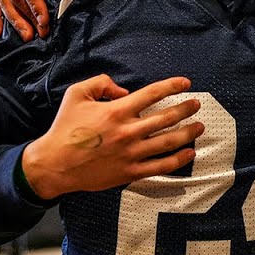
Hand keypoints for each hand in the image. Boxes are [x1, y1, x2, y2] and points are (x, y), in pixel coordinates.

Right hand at [22, 74, 203, 198]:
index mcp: (117, 111)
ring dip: (188, 133)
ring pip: (168, 142)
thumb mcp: (77, 94)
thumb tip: (123, 91)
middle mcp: (128, 132)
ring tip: (200, 126)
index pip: (152, 94)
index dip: (172, 86)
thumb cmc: (65, 128)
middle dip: (186, 109)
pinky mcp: (130, 172)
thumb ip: (101, 83)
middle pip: (166, 118)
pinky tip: (190, 153)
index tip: (185, 83)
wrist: (55, 164)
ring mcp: (131, 154)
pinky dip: (178, 160)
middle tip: (197, 104)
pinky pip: (160, 166)